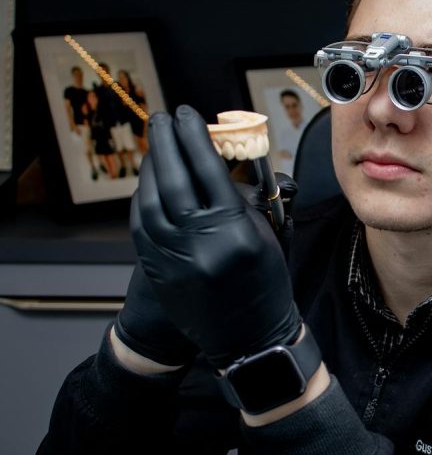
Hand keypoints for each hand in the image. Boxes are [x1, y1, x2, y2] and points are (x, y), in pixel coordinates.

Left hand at [130, 106, 300, 368]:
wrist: (250, 339)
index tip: (188, 114)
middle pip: (173, 179)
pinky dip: (143, 198)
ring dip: (151, 168)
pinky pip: (141, 225)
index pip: (208, 169)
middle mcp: (200, 243)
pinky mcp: (158, 271)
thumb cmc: (266, 282)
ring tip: (156, 147)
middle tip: (162, 119)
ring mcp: (174, 258)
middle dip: (165, 142)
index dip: (195, 137)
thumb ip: (243, 197)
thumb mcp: (267, 235)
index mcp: (234, 230)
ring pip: (150, 200)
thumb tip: (220, 159)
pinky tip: (149, 184)